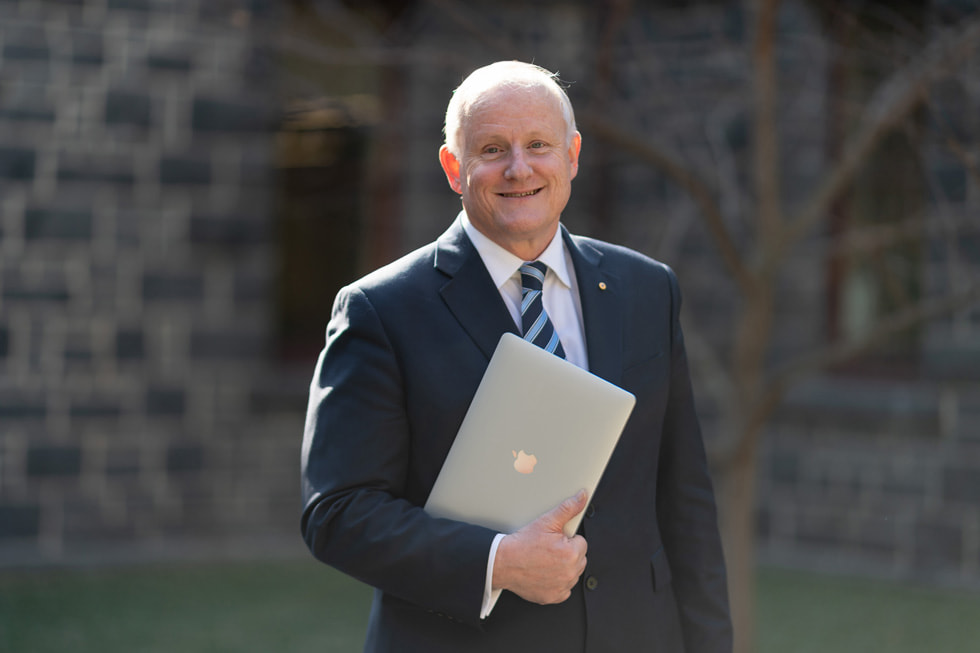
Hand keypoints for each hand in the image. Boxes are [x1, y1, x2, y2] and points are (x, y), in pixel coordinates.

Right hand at [491, 490, 588, 604]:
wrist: (503, 562)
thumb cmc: (522, 544)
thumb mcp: (546, 521)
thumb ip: (568, 508)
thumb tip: (581, 497)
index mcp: (571, 553)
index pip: (581, 542)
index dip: (567, 539)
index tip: (554, 540)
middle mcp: (569, 572)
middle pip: (579, 559)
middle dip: (568, 553)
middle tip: (549, 550)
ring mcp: (562, 586)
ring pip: (572, 574)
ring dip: (564, 568)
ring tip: (546, 560)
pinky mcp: (554, 597)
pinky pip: (564, 589)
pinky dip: (557, 582)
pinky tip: (545, 573)